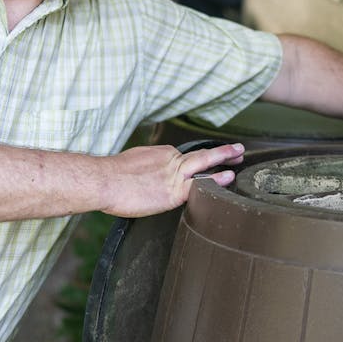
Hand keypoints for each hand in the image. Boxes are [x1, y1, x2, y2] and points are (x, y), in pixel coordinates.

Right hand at [105, 142, 245, 216]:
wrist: (104, 181)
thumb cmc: (111, 177)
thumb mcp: (132, 162)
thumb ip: (145, 167)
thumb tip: (145, 175)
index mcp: (161, 155)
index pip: (184, 158)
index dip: (198, 161)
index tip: (209, 160)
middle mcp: (170, 161)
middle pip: (200, 155)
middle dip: (221, 152)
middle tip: (237, 149)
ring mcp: (174, 176)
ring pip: (204, 164)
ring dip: (224, 159)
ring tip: (238, 157)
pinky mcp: (173, 192)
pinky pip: (199, 186)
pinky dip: (216, 181)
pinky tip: (227, 178)